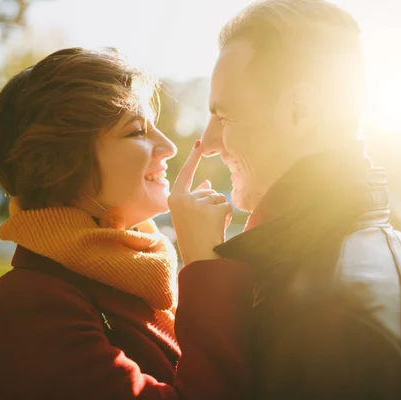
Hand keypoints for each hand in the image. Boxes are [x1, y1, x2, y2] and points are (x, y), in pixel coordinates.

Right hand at [168, 140, 232, 265]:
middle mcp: (183, 198)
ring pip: (219, 198)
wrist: (199, 259)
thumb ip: (195, 198)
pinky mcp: (213, 210)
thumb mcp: (188, 216)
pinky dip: (226, 217)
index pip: (186, 173)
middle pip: (209, 191)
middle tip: (203, 226)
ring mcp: (198, 204)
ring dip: (219, 212)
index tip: (200, 142)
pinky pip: (227, 206)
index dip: (194, 158)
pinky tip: (217, 229)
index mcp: (174, 198)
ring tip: (209, 228)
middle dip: (212, 206)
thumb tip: (207, 183)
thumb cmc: (193, 238)